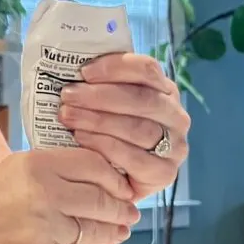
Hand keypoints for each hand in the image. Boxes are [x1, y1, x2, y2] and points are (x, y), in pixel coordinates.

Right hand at [0, 148, 139, 243]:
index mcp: (34, 165)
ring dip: (114, 231)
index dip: (114, 176)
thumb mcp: (7, 172)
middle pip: (102, 199)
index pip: (94, 165)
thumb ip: (49, 171)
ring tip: (119, 230)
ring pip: (97, 231)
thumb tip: (96, 177)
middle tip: (129, 210)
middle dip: (121, 207)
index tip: (122, 184)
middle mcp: (43, 194)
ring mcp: (45, 231)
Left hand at [58, 53, 189, 200]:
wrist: (109, 178)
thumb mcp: (104, 103)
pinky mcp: (164, 174)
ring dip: (99, 121)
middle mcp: (175, 116)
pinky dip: (106, 146)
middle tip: (68, 96)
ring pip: (139, 128)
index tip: (84, 72)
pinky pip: (136, 158)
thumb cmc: (103, 131)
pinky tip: (81, 139)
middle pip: (143, 99)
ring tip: (68, 116)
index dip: (115, 68)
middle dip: (101, 96)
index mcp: (163, 90)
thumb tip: (76, 66)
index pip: (147, 70)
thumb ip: (98, 84)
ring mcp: (175, 146)